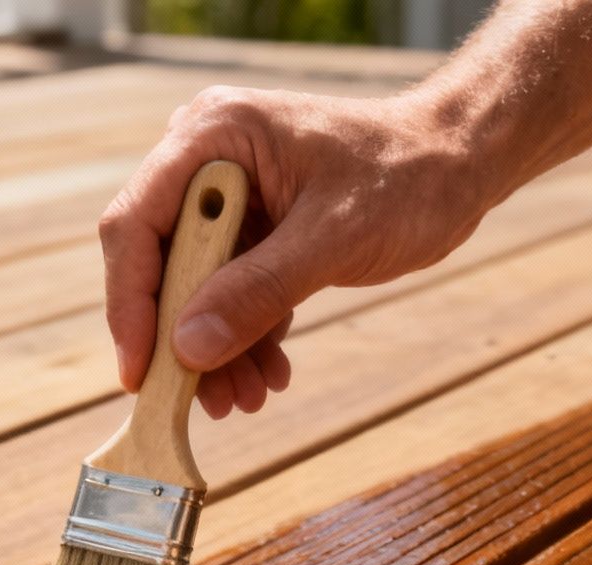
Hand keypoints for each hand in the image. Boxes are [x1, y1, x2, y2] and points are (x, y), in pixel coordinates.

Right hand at [100, 85, 494, 418]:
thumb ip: (258, 291)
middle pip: (160, 261)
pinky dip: (247, 333)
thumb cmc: (406, 178)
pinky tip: (269, 374)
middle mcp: (209, 160)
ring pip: (196, 285)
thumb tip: (189, 350)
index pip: (136, 225)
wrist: (459, 163)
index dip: (132, 304)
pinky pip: (232, 288)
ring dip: (216, 348)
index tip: (141, 372)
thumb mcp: (332, 239)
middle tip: (200, 402)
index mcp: (213, 136)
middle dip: (182, 338)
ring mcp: (232, 195)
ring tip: (245, 400)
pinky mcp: (256, 226)